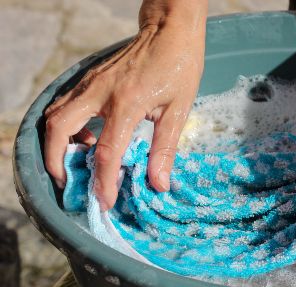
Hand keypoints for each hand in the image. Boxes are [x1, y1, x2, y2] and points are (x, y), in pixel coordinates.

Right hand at [44, 0, 206, 210]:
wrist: (170, 30)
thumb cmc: (179, 67)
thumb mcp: (179, 110)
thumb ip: (165, 148)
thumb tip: (158, 183)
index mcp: (127, 104)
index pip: (107, 151)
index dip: (103, 181)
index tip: (104, 201)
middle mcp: (101, 93)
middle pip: (59, 129)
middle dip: (57, 161)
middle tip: (69, 182)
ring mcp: (91, 83)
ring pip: (56, 114)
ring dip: (58, 143)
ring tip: (78, 162)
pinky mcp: (90, 78)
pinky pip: (65, 104)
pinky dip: (66, 125)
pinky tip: (88, 137)